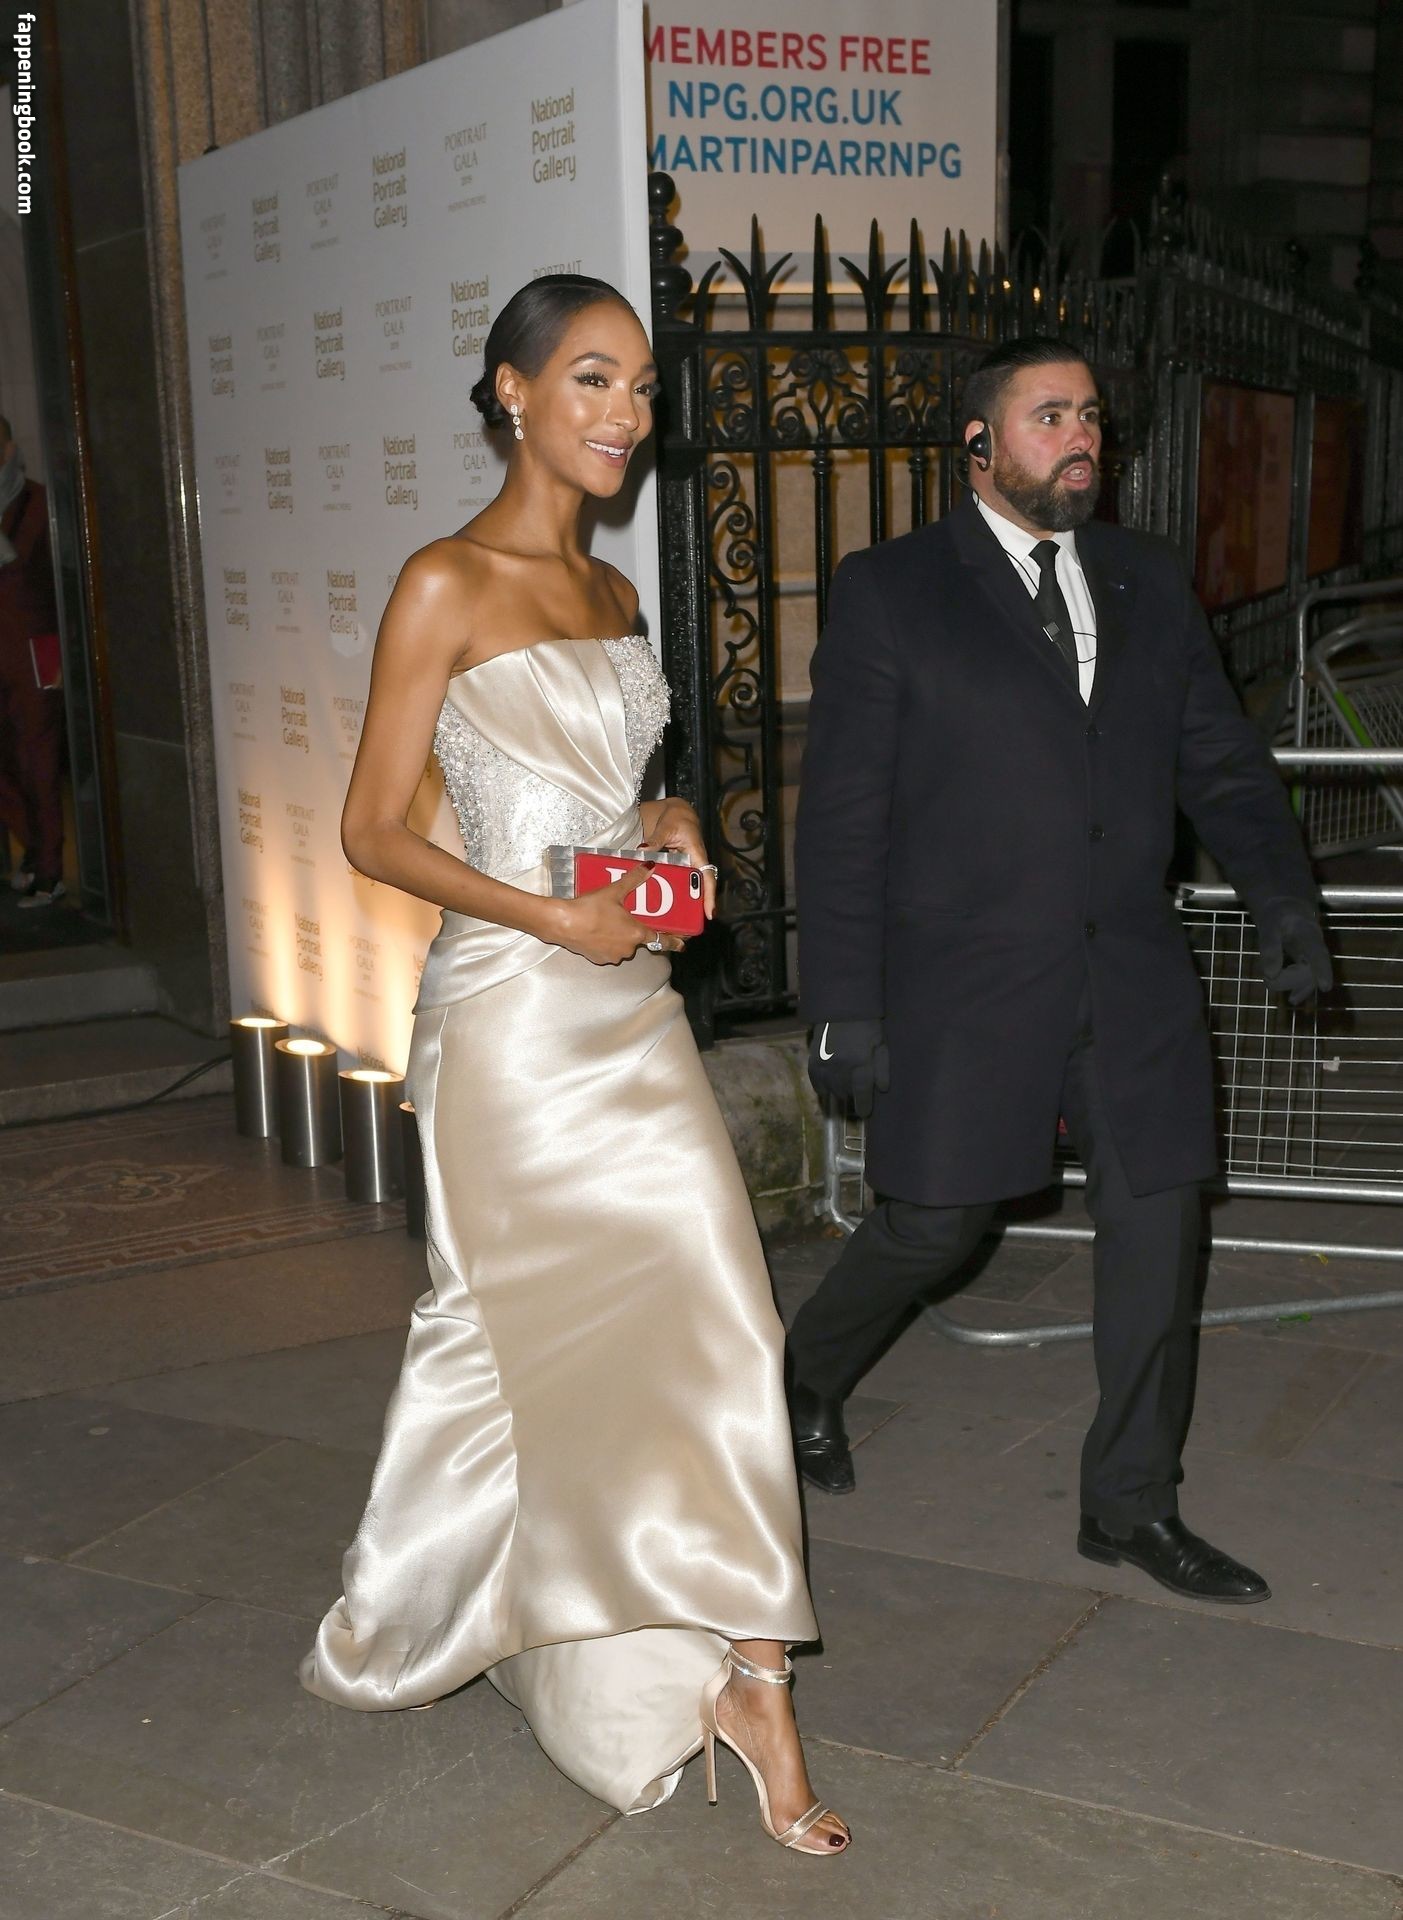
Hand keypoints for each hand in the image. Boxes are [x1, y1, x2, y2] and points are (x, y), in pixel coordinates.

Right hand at [554, 865, 681, 966]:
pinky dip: (606, 942)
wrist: (562, 923)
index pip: (661, 940)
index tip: (682, 945)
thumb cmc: (590, 908)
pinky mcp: (598, 959)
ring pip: (622, 946)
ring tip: (607, 921)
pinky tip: (596, 930)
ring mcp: (613, 956)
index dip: (673, 942)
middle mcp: (628, 948)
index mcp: (636, 933)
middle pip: (638, 940)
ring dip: (619, 937)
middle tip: (624, 917)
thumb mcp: (614, 891)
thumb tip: (649, 867)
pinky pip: (608, 951)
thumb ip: (634, 880)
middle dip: (633, 930)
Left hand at [639, 796, 716, 920]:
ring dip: (683, 903)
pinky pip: (677, 882)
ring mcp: (687, 866)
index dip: (709, 896)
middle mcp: (694, 863)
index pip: (707, 877)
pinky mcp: (678, 868)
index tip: (709, 914)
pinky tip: (659, 905)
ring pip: (688, 888)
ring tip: (675, 922)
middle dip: (696, 908)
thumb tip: (644, 849)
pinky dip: (671, 893)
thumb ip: (656, 839)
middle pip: (699, 889)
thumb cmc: (676, 818)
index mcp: (697, 854)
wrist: (676, 812)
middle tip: (689, 926)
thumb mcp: (666, 827)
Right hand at [807, 1019, 889, 1116]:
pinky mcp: (814, 1059)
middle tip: (856, 1091)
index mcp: (861, 1062)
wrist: (842, 1006)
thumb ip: (882, 1067)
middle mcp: (842, 1066)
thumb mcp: (881, 1043)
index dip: (864, 1106)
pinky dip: (822, 1087)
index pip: (862, 1092)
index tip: (865, 1114)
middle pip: (846, 1092)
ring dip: (839, 1090)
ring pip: (832, 1089)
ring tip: (844, 1087)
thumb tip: (881, 1089)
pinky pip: (816, 1082)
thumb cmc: (867, 1025)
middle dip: (852, 1094)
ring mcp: (825, 1063)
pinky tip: (827, 1088)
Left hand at [1257, 899, 1332, 1007]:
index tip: (1325, 987)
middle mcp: (1315, 946)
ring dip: (1297, 987)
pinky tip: (1293, 999)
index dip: (1322, 970)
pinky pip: (1306, 978)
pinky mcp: (1307, 962)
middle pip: (1312, 969)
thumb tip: (1270, 974)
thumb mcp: (1268, 925)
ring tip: (1290, 999)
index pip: (1318, 953)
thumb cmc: (1277, 916)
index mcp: (1309, 933)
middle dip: (1293, 980)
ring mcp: (1313, 955)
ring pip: (1310, 976)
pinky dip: (1299, 988)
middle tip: (1269, 981)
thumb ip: (1269, 946)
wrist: (1286, 910)